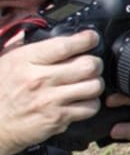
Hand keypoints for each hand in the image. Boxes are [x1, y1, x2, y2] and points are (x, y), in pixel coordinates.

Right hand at [0, 30, 103, 154]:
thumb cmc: (0, 92)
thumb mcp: (7, 62)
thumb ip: (29, 49)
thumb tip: (51, 37)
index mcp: (25, 60)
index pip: (64, 46)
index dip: (85, 40)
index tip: (92, 38)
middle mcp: (40, 78)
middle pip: (87, 65)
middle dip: (95, 64)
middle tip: (92, 65)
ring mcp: (50, 99)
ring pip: (93, 86)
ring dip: (95, 84)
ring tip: (88, 83)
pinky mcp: (59, 118)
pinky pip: (89, 107)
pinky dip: (92, 103)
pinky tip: (83, 101)